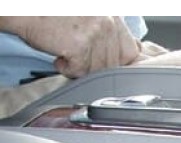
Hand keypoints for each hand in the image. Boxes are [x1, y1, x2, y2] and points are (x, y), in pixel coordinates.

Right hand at [0, 16, 140, 77]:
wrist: (26, 9)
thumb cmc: (53, 14)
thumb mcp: (90, 18)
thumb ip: (107, 34)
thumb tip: (120, 59)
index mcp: (113, 16)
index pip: (131, 52)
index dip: (119, 63)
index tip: (107, 65)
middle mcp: (107, 23)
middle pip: (113, 65)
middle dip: (95, 67)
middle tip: (78, 58)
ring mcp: (95, 34)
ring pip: (97, 70)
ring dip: (80, 68)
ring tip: (66, 53)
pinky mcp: (80, 46)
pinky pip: (80, 71)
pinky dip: (66, 68)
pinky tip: (59, 56)